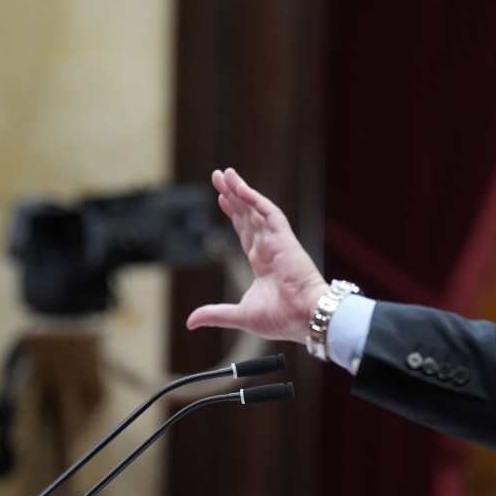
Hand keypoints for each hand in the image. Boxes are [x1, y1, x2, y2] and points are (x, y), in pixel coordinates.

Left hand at [186, 168, 327, 343]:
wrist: (305, 317)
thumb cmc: (281, 318)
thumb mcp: (240, 315)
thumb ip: (215, 314)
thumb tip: (190, 322)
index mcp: (262, 263)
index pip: (245, 232)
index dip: (233, 215)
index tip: (221, 199)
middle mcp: (269, 248)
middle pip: (248, 215)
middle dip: (232, 195)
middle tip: (218, 176)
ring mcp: (277, 241)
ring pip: (256, 209)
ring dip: (240, 191)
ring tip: (225, 174)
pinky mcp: (285, 239)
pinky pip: (270, 213)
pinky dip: (256, 200)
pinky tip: (241, 189)